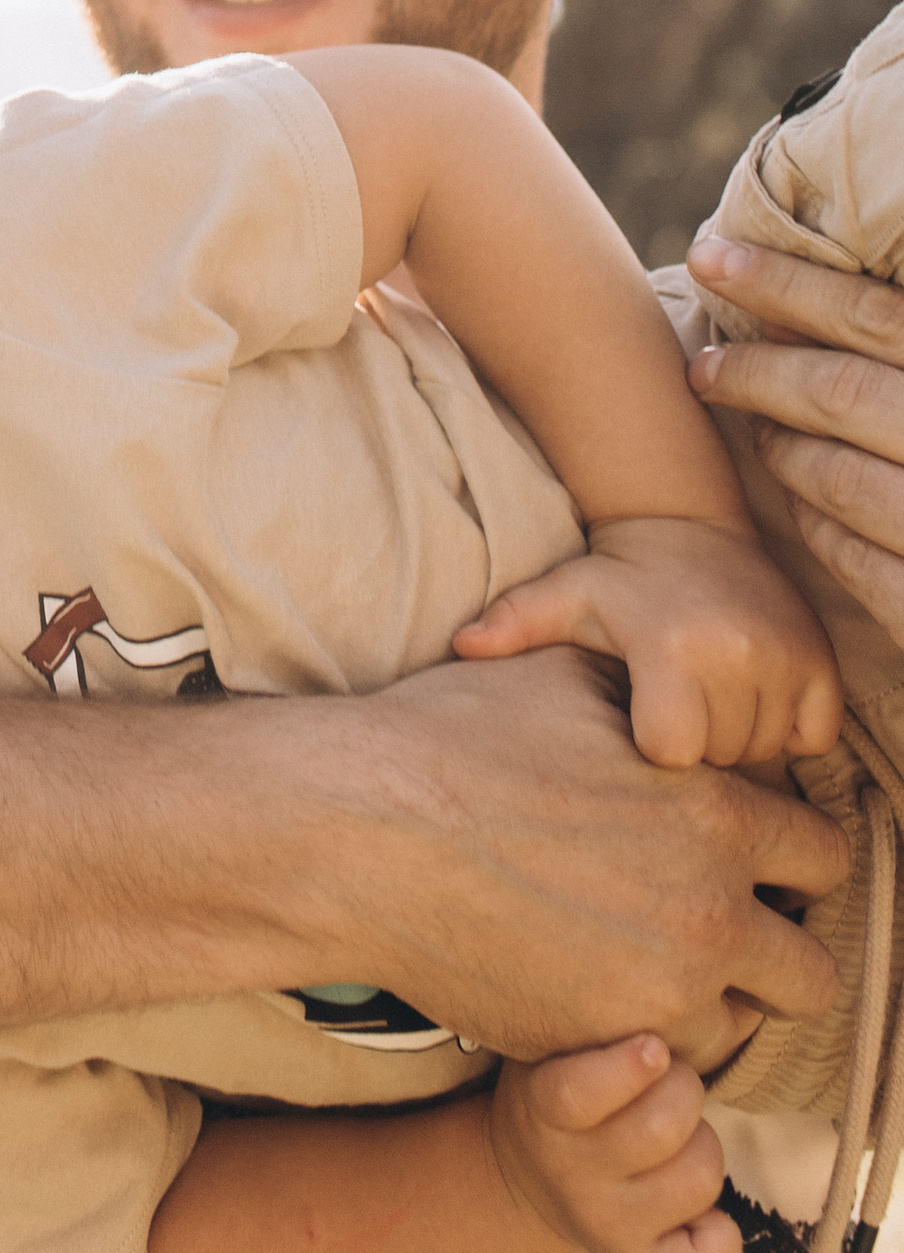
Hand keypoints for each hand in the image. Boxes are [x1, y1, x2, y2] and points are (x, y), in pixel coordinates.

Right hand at [306, 651, 842, 1069]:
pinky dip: (641, 1038)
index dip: (786, 855)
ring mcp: (661, 992)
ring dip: (706, 1001)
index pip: (822, 856)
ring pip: (738, 1027)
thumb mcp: (566, 678)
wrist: (359, 830)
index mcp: (716, 812)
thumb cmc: (450, 738)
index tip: (744, 859)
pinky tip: (589, 988)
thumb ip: (653, 703)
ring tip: (640, 962)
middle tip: (706, 924)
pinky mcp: (603, 1047)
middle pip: (811, 970)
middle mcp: (709, 910)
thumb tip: (680, 709)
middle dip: (769, 947)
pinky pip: (661, 1066)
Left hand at [451, 516, 842, 767]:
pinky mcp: (823, 663)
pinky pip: (811, 738)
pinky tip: (748, 696)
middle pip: (720, 760)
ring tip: (707, 695)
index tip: (639, 714)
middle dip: (696, 744)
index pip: (670, 752)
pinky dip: (786, 730)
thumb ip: (513, 623)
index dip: (652, 745)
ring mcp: (787, 656)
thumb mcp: (566, 596)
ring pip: (766, 756)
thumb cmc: (618, 578)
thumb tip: (461, 644)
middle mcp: (736, 649)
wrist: (691, 525)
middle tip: (674, 698)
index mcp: (669, 643)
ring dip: (738, 742)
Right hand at [490, 1036, 734, 1252]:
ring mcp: (611, 1224)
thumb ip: (588, 1026)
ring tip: (679, 1135)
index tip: (655, 1045)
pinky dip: (720, 1223)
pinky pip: (716, 1246)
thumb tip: (653, 994)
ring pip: (701, 1176)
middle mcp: (573, 1174)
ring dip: (704, 1144)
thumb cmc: (553, 1092)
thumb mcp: (548, 1050)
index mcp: (543, 1110)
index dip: (626, 1069)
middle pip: (664, 1128)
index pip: (579, 1095)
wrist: (528, 1182)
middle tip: (673, 1075)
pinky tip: (694, 1203)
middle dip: (686, 1088)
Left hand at [688, 231, 903, 634]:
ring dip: (785, 450)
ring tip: (760, 430)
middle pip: (841, 392)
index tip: (712, 257)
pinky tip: (806, 507)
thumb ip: (900, 348)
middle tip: (705, 367)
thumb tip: (801, 306)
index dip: (785, 282)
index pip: (875, 316)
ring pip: (839, 478)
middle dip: (757, 372)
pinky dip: (822, 528)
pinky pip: (861, 563)